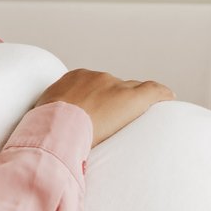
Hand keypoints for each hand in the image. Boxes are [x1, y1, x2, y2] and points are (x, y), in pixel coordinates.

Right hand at [33, 69, 174, 145]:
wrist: (57, 129)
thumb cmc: (45, 129)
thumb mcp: (41, 116)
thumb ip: (51, 116)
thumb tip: (45, 133)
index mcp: (73, 78)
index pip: (95, 85)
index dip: (100, 99)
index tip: (100, 111)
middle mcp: (96, 77)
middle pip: (115, 86)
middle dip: (117, 100)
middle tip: (117, 120)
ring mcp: (115, 86)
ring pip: (133, 90)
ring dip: (135, 103)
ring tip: (140, 118)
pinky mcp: (132, 98)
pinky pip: (154, 91)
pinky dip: (162, 96)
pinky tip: (169, 100)